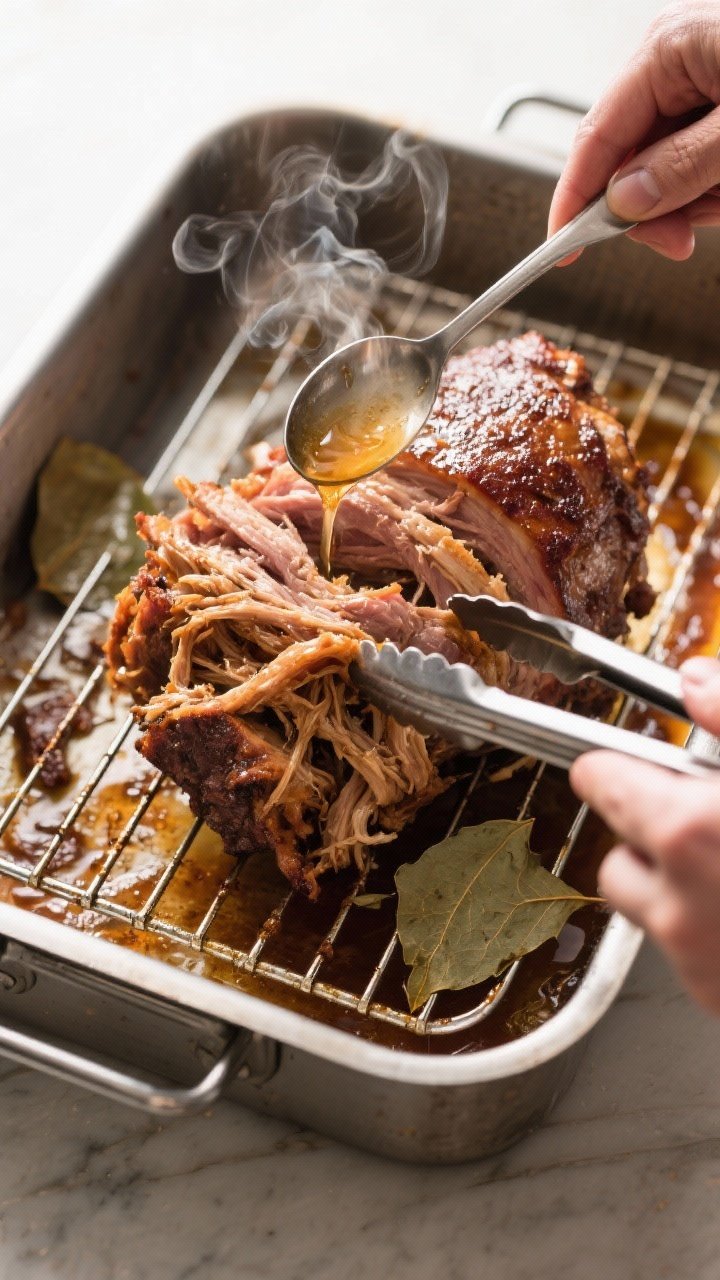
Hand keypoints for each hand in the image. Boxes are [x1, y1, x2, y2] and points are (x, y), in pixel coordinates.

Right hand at [549, 1, 719, 260]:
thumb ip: (683, 165)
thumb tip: (625, 203)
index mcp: (668, 49)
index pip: (596, 137)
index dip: (574, 201)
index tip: (562, 251)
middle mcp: (674, 61)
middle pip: (628, 158)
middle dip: (653, 207)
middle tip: (680, 242)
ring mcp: (698, 79)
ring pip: (664, 167)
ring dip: (692, 199)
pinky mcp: (718, 100)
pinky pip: (694, 159)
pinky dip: (711, 185)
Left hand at [570, 656, 719, 1013]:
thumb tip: (697, 683)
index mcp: (692, 831)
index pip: (602, 783)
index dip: (612, 766)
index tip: (616, 760)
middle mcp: (679, 901)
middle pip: (617, 852)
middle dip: (647, 831)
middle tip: (697, 810)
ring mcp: (696, 957)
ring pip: (648, 907)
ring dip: (673, 883)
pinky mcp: (716, 996)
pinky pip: (686, 951)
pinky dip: (708, 927)